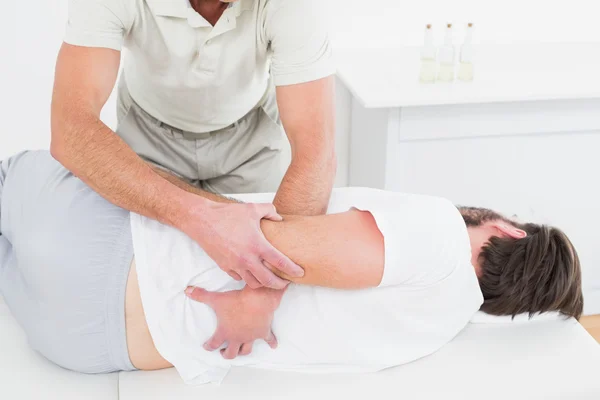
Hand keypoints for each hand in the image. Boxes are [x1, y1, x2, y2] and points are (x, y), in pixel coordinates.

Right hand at [183, 200, 303, 288]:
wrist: (203, 221)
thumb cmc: (228, 214)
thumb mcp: (253, 209)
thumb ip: (270, 211)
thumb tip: (279, 219)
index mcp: (257, 245)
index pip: (280, 262)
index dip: (293, 270)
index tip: (300, 273)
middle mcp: (247, 259)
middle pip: (268, 280)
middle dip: (280, 284)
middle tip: (286, 283)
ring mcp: (235, 265)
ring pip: (253, 283)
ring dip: (263, 283)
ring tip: (269, 279)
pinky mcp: (224, 266)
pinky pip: (239, 278)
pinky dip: (247, 278)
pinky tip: (251, 272)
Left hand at [185, 286, 281, 358]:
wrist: (257, 299)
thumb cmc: (236, 300)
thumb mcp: (216, 298)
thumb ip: (200, 295)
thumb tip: (187, 290)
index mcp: (225, 332)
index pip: (213, 344)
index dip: (208, 346)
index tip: (206, 346)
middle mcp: (238, 338)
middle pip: (231, 353)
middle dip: (226, 354)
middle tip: (224, 352)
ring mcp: (251, 337)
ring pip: (247, 350)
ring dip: (243, 351)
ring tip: (241, 351)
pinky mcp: (263, 332)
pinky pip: (269, 339)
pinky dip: (271, 342)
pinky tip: (273, 346)